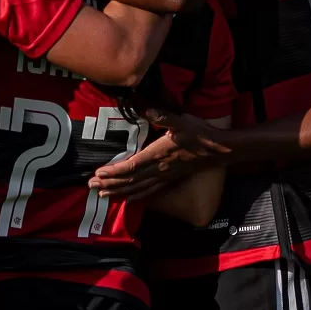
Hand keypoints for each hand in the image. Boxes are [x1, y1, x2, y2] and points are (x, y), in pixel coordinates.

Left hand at [88, 112, 227, 199]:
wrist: (220, 150)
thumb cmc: (200, 133)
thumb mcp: (183, 120)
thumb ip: (165, 116)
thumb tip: (148, 110)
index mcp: (159, 154)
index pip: (133, 166)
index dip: (115, 171)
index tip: (99, 173)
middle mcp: (160, 169)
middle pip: (131, 180)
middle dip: (110, 184)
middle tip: (91, 186)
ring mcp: (165, 176)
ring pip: (138, 188)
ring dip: (119, 192)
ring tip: (101, 195)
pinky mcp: (169, 179)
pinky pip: (149, 191)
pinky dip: (136, 197)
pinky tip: (126, 200)